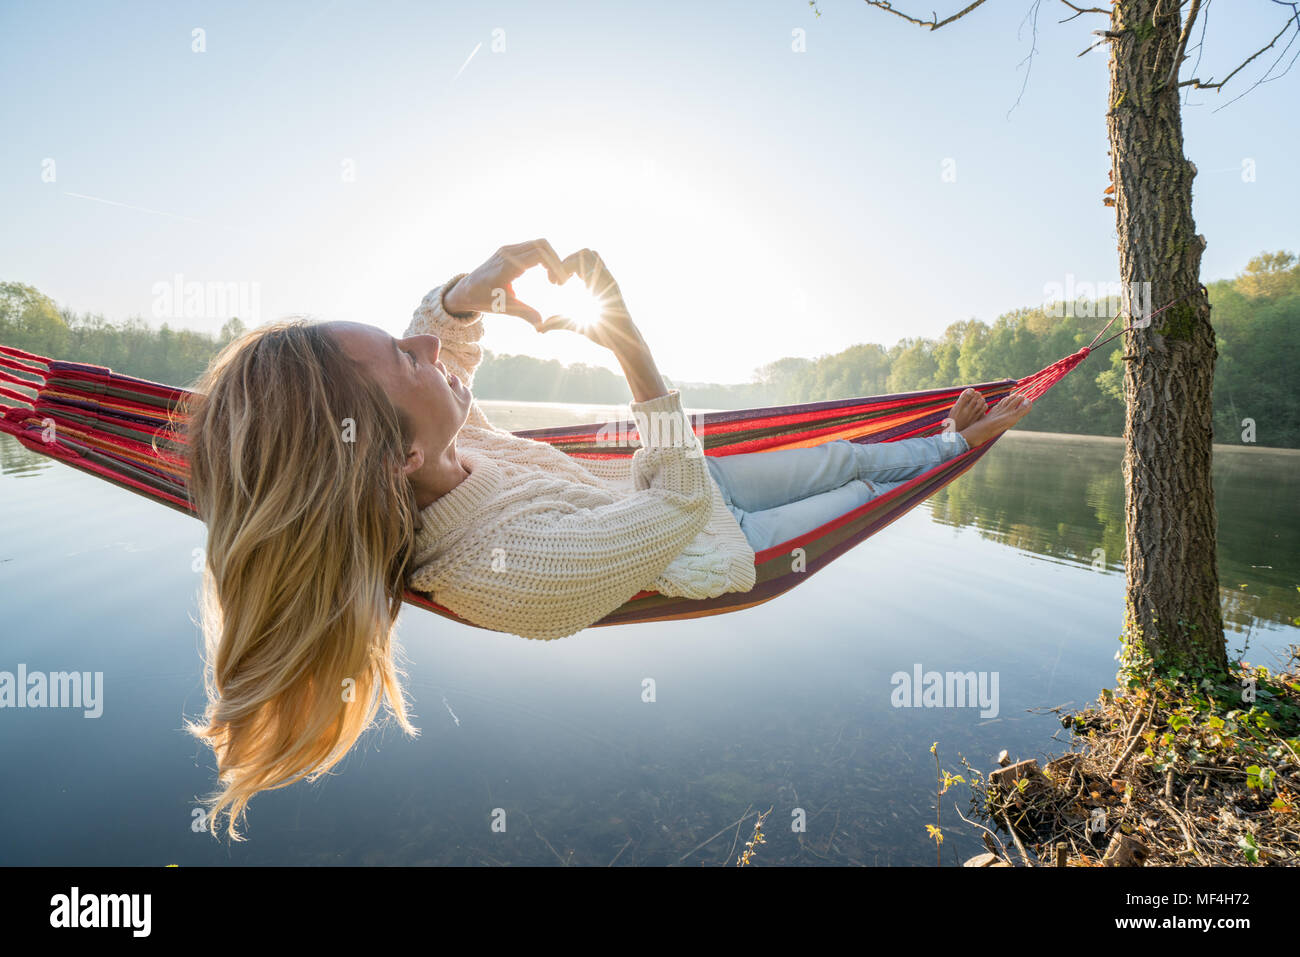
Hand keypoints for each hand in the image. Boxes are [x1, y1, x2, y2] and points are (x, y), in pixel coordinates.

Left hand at [443, 239, 567, 325]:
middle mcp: (508, 252)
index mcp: (508, 265)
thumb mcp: (505, 308)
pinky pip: (532, 247)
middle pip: (542, 245)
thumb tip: (542, 327)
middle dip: (556, 261)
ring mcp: (508, 249)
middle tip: (558, 282)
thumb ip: (526, 314)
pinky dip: (543, 258)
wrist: (466, 290)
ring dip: (550, 259)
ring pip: (539, 244)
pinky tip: (545, 274)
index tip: (559, 283)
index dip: (555, 266)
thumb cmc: (484, 299)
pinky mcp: (509, 250)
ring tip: (552, 280)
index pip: (539, 255)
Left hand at [533, 248, 645, 356]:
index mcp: (597, 282)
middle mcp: (604, 277)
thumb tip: (539, 329)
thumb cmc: (603, 334)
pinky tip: (568, 286)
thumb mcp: (575, 325)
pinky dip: (578, 270)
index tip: (555, 283)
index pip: (582, 259)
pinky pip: (594, 266)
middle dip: (566, 261)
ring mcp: (608, 279)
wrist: (623, 341)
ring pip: (589, 253)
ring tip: (562, 282)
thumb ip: (559, 322)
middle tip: (556, 281)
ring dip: (571, 263)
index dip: (565, 265)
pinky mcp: (610, 285)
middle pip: (585, 252)